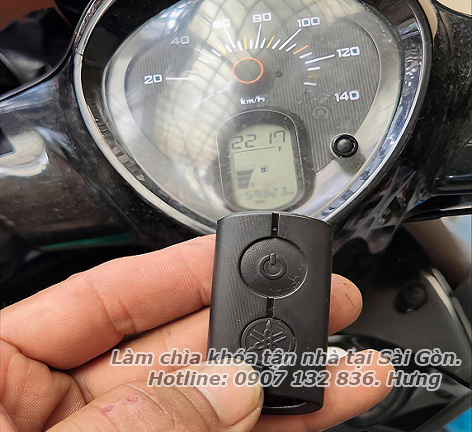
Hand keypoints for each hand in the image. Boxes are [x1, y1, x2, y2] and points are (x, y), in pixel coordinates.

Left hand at [0, 235, 392, 430]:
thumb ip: (133, 421)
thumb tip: (227, 386)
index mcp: (0, 373)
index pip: (106, 296)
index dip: (181, 269)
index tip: (242, 251)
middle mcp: (53, 413)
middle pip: (171, 349)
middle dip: (251, 325)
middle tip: (317, 305)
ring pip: (206, 407)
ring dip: (277, 387)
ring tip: (343, 367)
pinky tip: (308, 411)